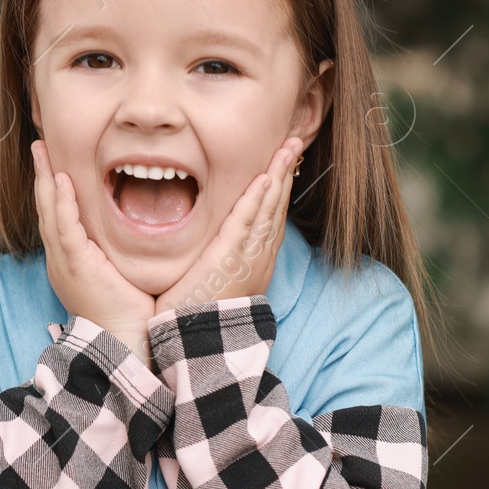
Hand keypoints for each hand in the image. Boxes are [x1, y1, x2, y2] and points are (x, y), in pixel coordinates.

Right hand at [31, 139, 156, 362]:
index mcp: (72, 260)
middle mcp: (62, 258)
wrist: (124, 341)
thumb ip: (120, 251)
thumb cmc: (129, 312)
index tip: (54, 161)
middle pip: (47, 209)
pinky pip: (64, 229)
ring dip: (46, 179)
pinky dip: (62, 203)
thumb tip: (137, 232)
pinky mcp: (76, 265)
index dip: (55, 188)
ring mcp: (65, 262)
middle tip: (39, 145)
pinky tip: (61, 180)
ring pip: (50, 213)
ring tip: (42, 151)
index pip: (59, 216)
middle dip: (42, 175)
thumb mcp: (121, 273)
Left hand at [155, 135, 301, 316]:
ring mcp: (247, 258)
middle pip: (276, 208)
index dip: (278, 190)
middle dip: (285, 174)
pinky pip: (247, 221)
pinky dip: (258, 198)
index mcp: (254, 264)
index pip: (270, 219)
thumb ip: (216, 259)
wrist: (194, 345)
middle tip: (294, 144)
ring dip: (278, 176)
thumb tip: (210, 244)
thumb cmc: (196, 316)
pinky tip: (266, 177)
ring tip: (288, 148)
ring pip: (268, 209)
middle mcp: (257, 259)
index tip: (282, 165)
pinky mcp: (229, 259)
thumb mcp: (212, 282)